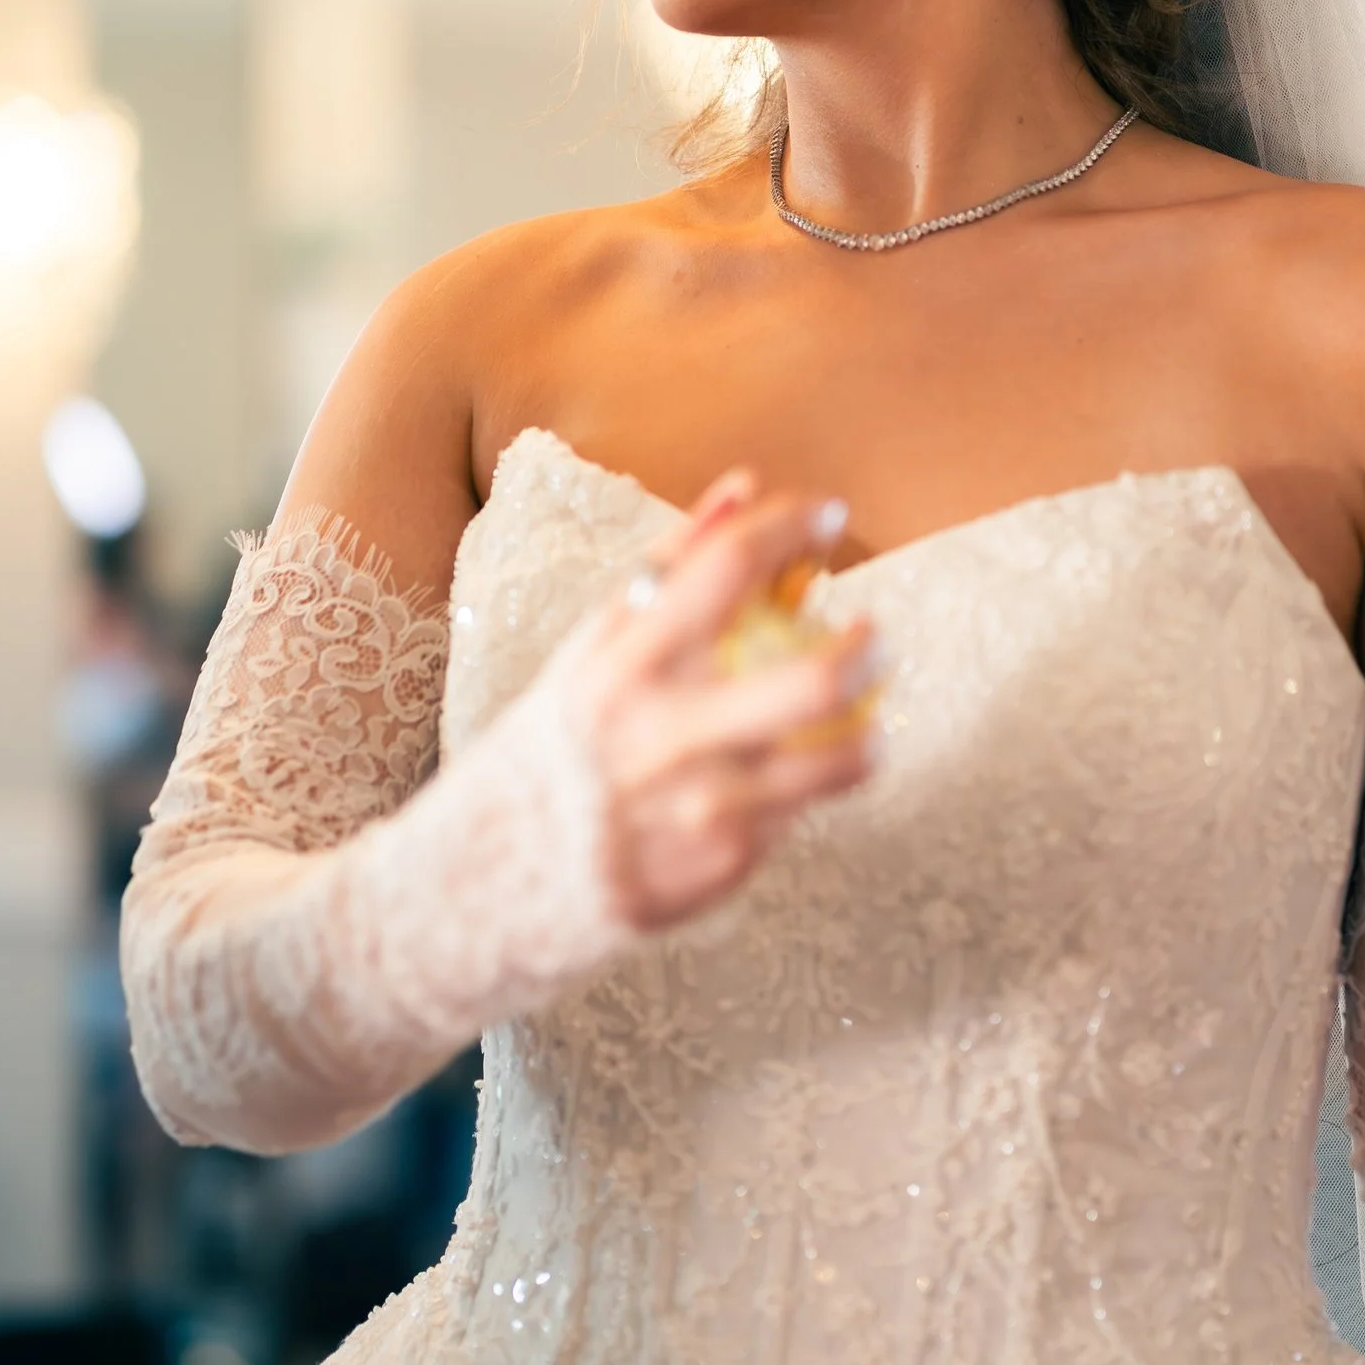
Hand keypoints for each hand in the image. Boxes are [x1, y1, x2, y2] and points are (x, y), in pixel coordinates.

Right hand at [564, 473, 877, 933]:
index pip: (726, 568)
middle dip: (864, 650)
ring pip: (830, 762)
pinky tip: (786, 783)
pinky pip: (795, 816)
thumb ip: (671, 568)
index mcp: (621, 665)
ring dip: (865, 733)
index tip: (829, 515)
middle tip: (874, 635)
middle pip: (809, 680)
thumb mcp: (594, 648)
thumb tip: (745, 487)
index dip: (791, 527)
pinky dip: (800, 792)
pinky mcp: (719, 865)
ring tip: (865, 719)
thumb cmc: (562, 740)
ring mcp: (696, 806)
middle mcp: (661, 733)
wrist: (490, 877)